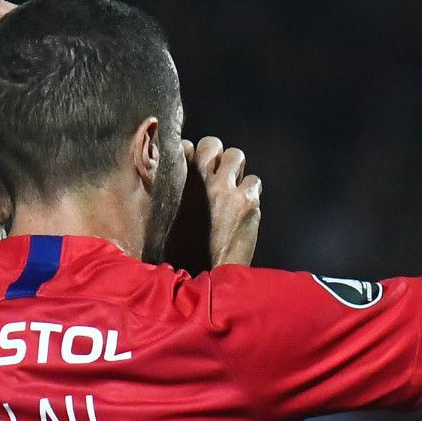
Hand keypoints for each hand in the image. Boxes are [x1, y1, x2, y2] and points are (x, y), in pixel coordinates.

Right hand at [186, 136, 262, 266]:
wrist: (204, 277)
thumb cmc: (181, 252)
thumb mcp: (167, 219)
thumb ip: (174, 194)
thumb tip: (180, 180)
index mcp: (177, 182)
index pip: (185, 147)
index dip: (192, 155)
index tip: (195, 166)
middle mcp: (201, 180)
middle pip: (212, 144)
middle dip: (217, 155)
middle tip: (219, 173)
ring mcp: (226, 188)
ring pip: (237, 156)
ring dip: (236, 170)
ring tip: (233, 188)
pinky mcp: (247, 202)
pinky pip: (254, 182)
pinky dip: (251, 192)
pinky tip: (245, 208)